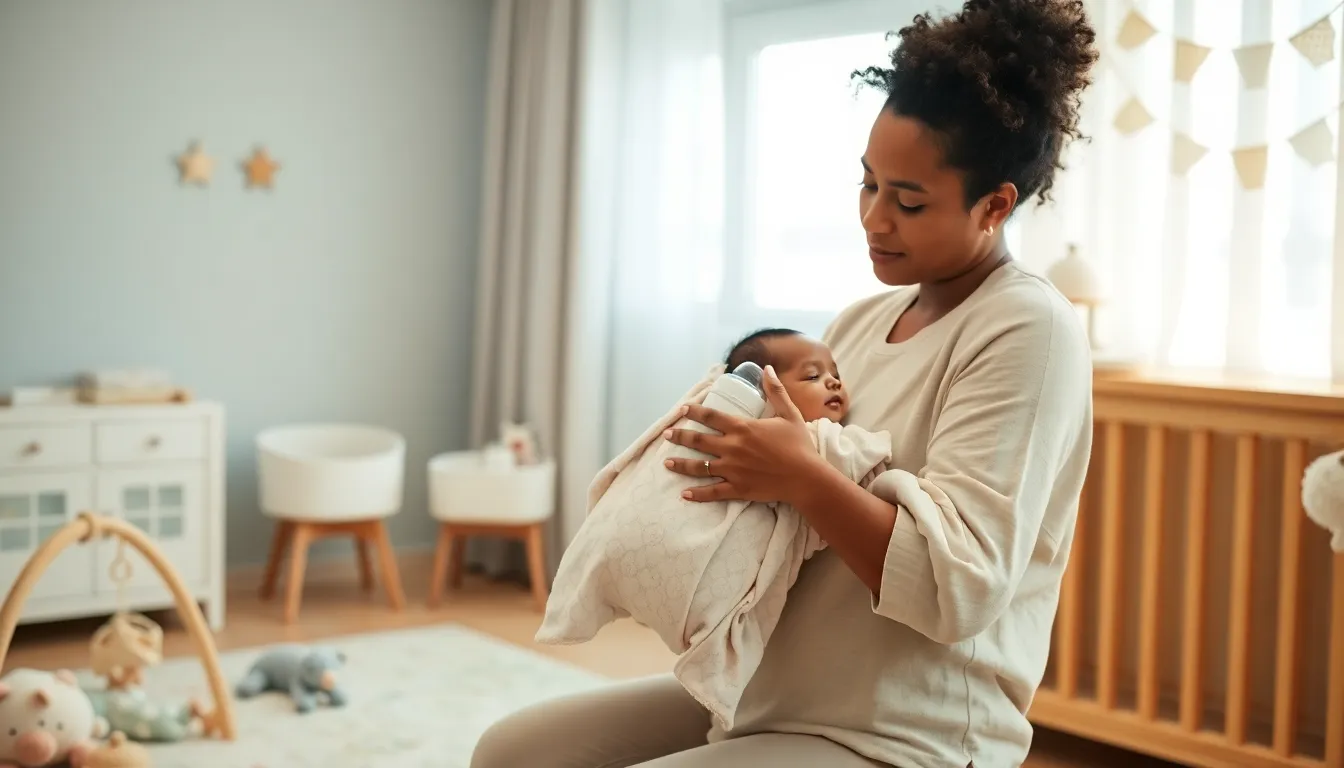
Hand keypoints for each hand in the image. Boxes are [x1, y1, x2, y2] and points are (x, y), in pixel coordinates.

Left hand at [662, 365, 821, 503]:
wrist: (807, 478)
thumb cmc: (800, 446)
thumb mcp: (789, 414)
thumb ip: (775, 391)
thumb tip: (767, 368)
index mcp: (743, 428)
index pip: (711, 416)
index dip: (694, 412)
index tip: (682, 410)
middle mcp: (732, 448)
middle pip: (698, 440)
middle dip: (679, 436)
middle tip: (666, 434)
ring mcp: (732, 470)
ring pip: (699, 467)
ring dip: (681, 464)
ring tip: (667, 462)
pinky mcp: (737, 489)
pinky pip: (712, 492)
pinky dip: (697, 494)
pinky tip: (684, 494)